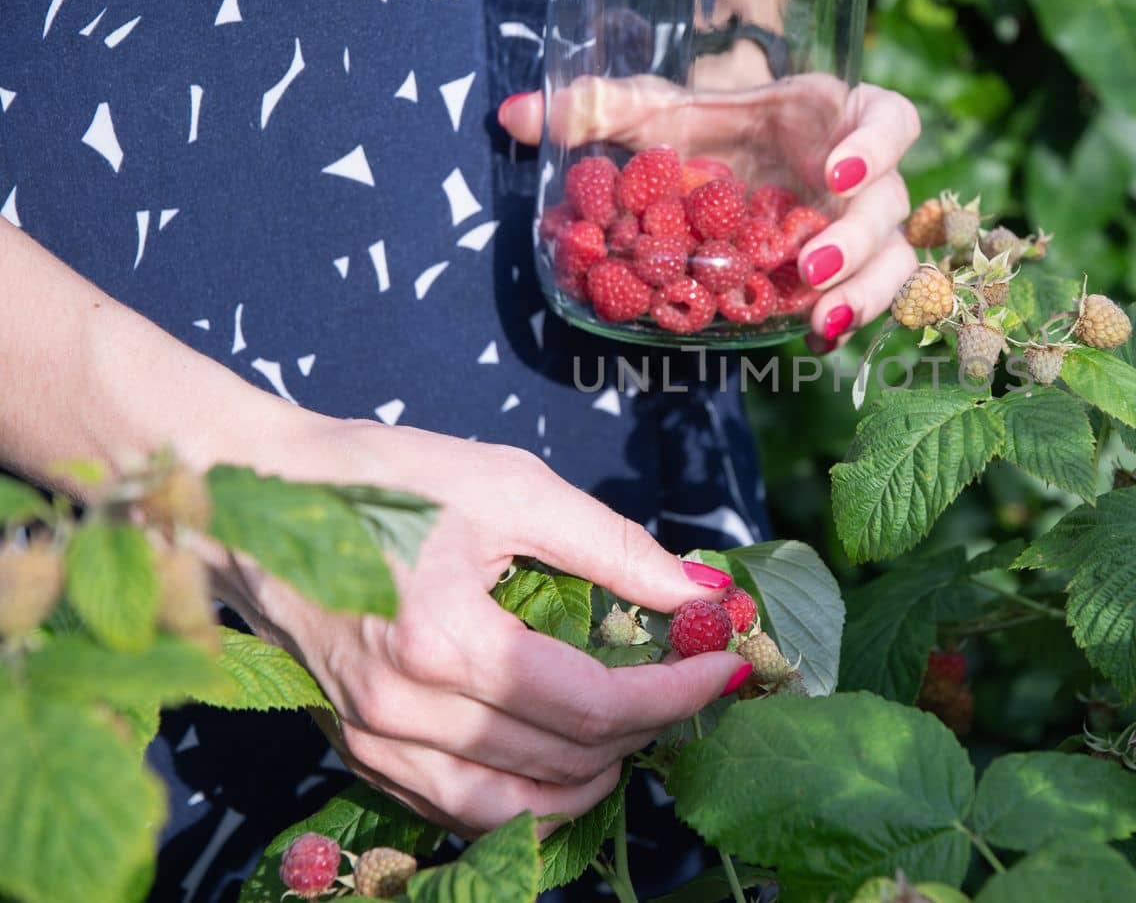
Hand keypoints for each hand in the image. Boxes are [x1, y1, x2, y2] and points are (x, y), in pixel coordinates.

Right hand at [207, 414, 748, 837]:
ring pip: (513, 808)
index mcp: (443, 640)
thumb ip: (610, 545)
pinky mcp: (358, 751)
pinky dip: (525, 798)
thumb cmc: (385, 479)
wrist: (255, 500)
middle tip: (685, 686)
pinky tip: (563, 761)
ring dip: (591, 779)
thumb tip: (698, 591)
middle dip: (644, 730)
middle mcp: (403, 709)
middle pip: (562, 761)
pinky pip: (458, 807)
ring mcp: (374, 741)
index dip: (674, 695)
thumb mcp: (509, 486)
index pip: (592, 704)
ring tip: (635, 733)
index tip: (729, 669)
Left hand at [500, 74, 921, 348]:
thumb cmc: (703, 124)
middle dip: (857, 240)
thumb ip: (598, 108)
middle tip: (807, 267)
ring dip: (864, 291)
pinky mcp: (847, 269)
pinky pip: (869, 297)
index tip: (835, 170)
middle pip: (891, 205)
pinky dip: (848, 318)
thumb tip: (512, 117)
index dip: (878, 144)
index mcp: (832, 117)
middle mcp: (859, 174)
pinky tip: (814, 339)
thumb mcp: (658, 113)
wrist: (724, 154)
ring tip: (816, 319)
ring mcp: (857, 225)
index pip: (892, 119)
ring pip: (894, 261)